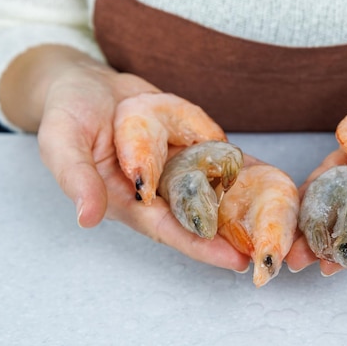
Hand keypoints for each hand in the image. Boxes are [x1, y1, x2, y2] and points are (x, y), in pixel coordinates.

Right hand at [1, 45, 249, 270]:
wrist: (87, 84)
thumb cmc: (68, 114)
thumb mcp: (61, 141)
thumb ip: (75, 177)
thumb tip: (87, 218)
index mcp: (130, 200)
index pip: (169, 230)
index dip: (201, 247)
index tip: (235, 261)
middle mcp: (159, 190)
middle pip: (203, 219)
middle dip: (236, 236)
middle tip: (273, 250)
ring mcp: (179, 167)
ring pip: (218, 192)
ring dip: (249, 208)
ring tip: (285, 222)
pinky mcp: (191, 146)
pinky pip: (220, 160)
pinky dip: (245, 170)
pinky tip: (273, 180)